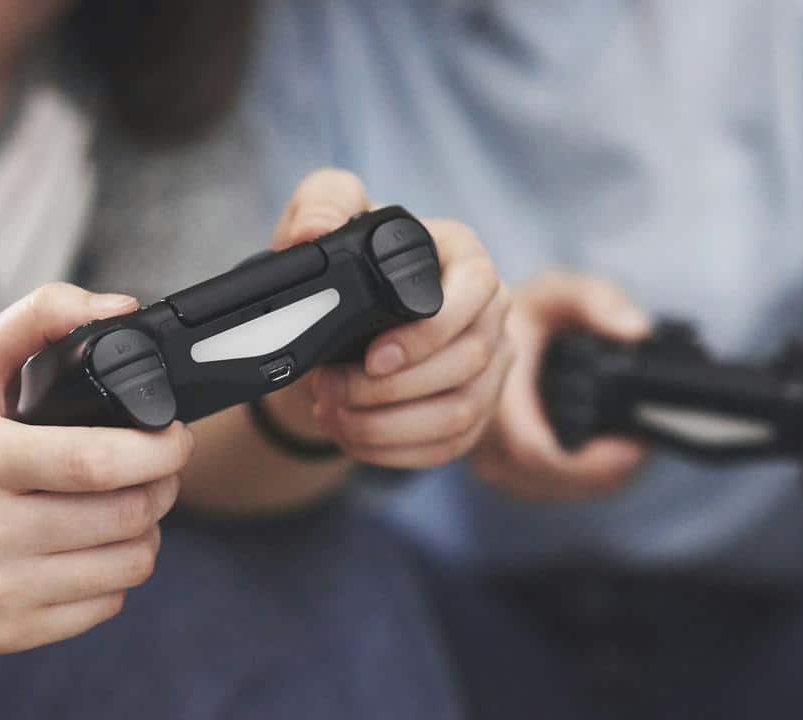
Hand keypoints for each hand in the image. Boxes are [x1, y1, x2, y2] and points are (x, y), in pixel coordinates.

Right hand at [0, 284, 194, 653]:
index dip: (158, 450)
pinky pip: (103, 607)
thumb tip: (123, 309)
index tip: (175, 437)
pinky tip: (94, 547)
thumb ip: (44, 314)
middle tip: (160, 467)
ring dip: (148, 531)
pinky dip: (116, 575)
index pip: (94, 463)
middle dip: (163, 486)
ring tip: (127, 504)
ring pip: (125, 567)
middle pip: (122, 516)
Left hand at [263, 168, 513, 467]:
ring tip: (332, 414)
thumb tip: (313, 230)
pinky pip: (449, 446)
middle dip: (392, 389)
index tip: (370, 357)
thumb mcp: (324, 211)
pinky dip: (394, 451)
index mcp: (463, 256)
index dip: (428, 334)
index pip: (476, 291)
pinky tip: (351, 437)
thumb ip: (322, 201)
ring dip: (388, 425)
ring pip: (461, 412)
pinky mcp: (474, 411)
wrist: (334, 319)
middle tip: (329, 390)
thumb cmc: (341, 260)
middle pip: (469, 361)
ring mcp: (488, 365)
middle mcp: (489, 310)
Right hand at [469, 271, 650, 500]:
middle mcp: (479, 436)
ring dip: (593, 477)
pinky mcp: (495, 471)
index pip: (536, 452)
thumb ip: (597, 301)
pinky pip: (540, 489)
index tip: (632, 445)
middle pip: (550, 480)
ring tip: (625, 444)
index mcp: (492, 396)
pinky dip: (576, 478)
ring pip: (548, 490)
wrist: (465, 333)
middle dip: (605, 469)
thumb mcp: (555, 293)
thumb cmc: (514, 314)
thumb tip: (637, 330)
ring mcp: (484, 459)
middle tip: (640, 442)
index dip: (590, 461)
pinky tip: (599, 454)